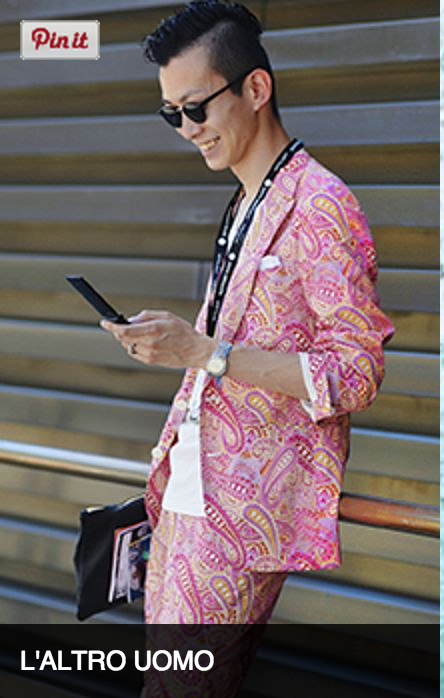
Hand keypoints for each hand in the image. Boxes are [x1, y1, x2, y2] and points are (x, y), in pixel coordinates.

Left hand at [100, 309, 215, 369]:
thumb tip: (132, 319)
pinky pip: (135, 353)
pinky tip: (148, 343)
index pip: (124, 330)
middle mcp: (150, 343)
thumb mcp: (167, 316)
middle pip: (123, 338)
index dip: (112, 327)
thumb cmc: (184, 333)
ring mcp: (149, 354)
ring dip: (130, 340)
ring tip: (145, 335)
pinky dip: (136, 347)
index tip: (105, 323)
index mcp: (153, 329)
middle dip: (121, 331)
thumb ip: (146, 315)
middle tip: (127, 326)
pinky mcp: (151, 361)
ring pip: (128, 346)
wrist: (196, 351)